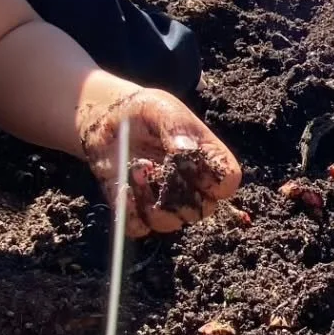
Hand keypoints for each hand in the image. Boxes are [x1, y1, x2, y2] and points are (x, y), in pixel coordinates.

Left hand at [79, 86, 241, 236]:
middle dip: (176, 190)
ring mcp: (165, 201)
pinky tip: (122, 187)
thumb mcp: (160, 107)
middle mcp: (191, 185)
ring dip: (150, 199)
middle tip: (150, 162)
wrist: (105, 120)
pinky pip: (140, 227)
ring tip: (134, 168)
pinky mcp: (138, 212)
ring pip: (171, 221)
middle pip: (203, 209)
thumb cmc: (141, 112)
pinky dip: (129, 211)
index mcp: (207, 158)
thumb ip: (177, 127)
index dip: (215, 181)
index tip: (190, 164)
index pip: (228, 182)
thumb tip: (187, 152)